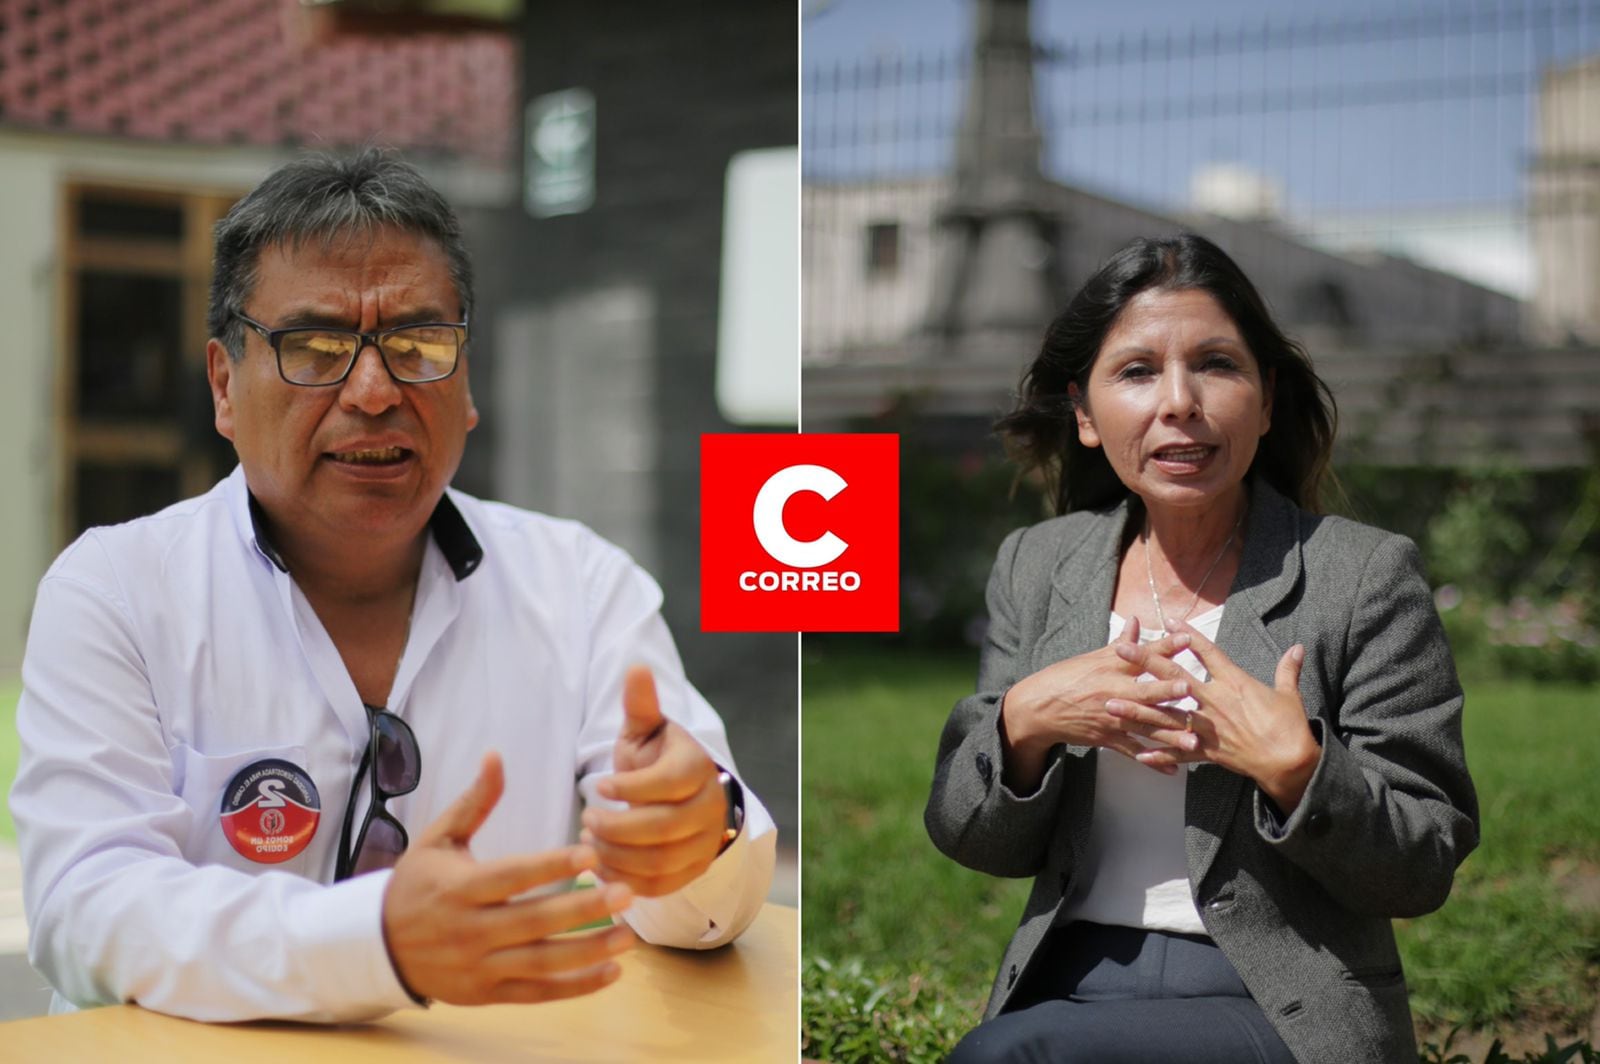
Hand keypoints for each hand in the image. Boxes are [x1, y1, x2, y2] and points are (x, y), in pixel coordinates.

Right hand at [382, 752, 635, 1004]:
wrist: (378, 946)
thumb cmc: (416, 883)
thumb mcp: (438, 838)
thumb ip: (474, 802)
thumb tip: (496, 755)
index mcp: (460, 887)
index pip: (512, 876)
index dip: (551, 866)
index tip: (591, 854)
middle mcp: (469, 930)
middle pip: (533, 921)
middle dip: (583, 909)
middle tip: (627, 893)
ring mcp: (478, 966)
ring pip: (540, 962)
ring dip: (588, 951)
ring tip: (629, 935)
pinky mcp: (486, 993)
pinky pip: (536, 993)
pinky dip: (575, 987)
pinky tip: (612, 972)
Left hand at [582, 665, 728, 896]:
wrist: (681, 797)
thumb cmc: (654, 759)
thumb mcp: (644, 731)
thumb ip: (639, 705)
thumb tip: (635, 666)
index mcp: (697, 768)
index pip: (667, 783)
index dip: (629, 788)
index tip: (597, 786)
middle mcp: (709, 808)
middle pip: (661, 828)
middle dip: (615, 827)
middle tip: (586, 820)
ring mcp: (705, 844)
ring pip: (658, 861)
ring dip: (615, 856)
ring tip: (590, 842)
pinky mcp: (694, 872)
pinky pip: (659, 887)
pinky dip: (625, 880)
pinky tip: (602, 865)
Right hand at [1000, 616, 1194, 792]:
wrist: (1038, 708)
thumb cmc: (1066, 678)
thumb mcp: (1092, 658)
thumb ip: (1121, 642)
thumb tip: (1137, 619)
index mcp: (1111, 668)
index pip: (1142, 655)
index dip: (1165, 646)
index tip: (1186, 639)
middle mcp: (1114, 692)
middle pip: (1145, 691)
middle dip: (1167, 691)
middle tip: (1189, 689)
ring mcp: (1111, 717)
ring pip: (1145, 726)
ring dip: (1170, 734)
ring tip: (1194, 741)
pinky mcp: (1107, 738)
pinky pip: (1134, 751)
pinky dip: (1153, 762)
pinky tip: (1173, 769)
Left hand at [1107, 619, 1319, 811]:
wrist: (1290, 761)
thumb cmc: (1290, 726)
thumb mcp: (1289, 694)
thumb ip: (1288, 669)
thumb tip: (1298, 647)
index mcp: (1234, 683)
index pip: (1207, 653)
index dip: (1187, 636)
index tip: (1169, 621)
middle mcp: (1215, 702)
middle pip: (1174, 677)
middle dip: (1146, 662)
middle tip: (1121, 651)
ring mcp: (1208, 727)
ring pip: (1166, 716)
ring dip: (1137, 711)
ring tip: (1112, 704)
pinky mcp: (1208, 751)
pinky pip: (1179, 753)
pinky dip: (1160, 755)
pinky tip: (1138, 754)